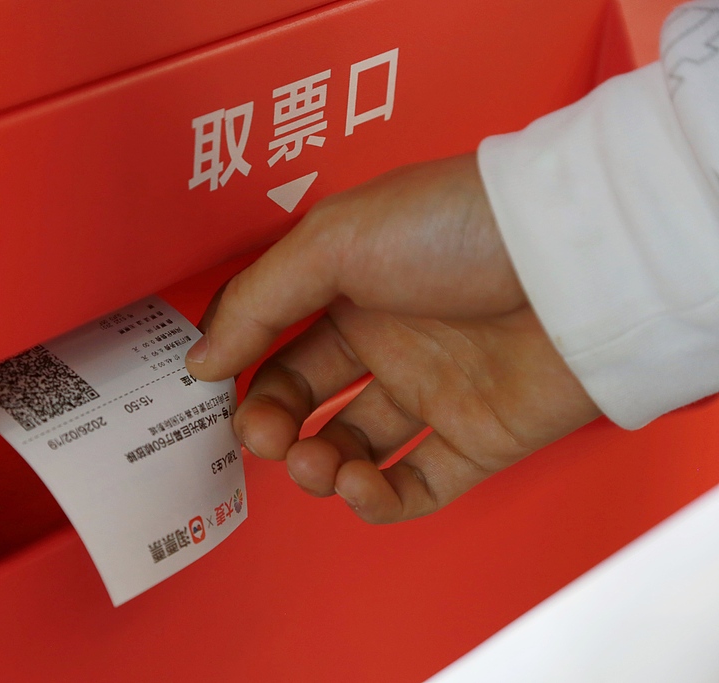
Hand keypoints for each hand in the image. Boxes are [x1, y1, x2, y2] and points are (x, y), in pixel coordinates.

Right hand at [185, 154, 600, 522]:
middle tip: (264, 435)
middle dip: (270, 424)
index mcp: (347, 284)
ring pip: (348, 450)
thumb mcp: (333, 241)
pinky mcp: (473, 440)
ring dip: (316, 468)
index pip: (272, 336)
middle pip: (302, 399)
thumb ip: (257, 300)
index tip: (212, 386)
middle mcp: (386, 338)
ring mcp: (429, 391)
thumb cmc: (458, 228)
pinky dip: (377, 501)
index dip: (238, 367)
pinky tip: (359, 484)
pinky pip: (413, 488)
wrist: (572, 263)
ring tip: (315, 463)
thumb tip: (198, 359)